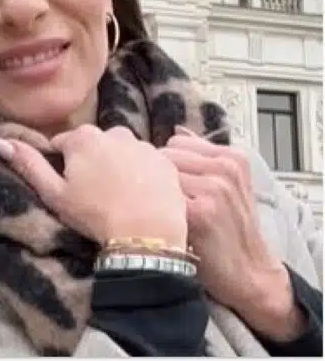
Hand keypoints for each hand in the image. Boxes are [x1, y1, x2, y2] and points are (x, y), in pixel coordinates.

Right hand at [0, 125, 186, 246]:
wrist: (147, 236)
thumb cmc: (94, 215)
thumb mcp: (53, 193)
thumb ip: (27, 163)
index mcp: (82, 138)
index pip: (62, 145)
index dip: (62, 167)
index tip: (70, 189)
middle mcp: (114, 132)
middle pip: (93, 145)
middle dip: (91, 164)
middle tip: (93, 195)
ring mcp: (143, 145)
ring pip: (121, 152)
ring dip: (116, 168)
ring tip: (118, 198)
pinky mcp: (166, 161)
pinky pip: (146, 163)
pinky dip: (141, 175)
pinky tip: (139, 197)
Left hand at [162, 130, 304, 341]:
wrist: (249, 272)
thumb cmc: (231, 229)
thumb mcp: (229, 185)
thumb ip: (203, 156)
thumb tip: (177, 129)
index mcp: (232, 158)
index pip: (176, 142)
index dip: (166, 163)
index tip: (167, 183)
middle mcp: (225, 169)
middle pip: (163, 156)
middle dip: (156, 175)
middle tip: (160, 200)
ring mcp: (214, 189)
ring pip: (157, 175)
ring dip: (153, 193)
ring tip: (162, 212)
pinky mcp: (200, 213)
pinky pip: (159, 199)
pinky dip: (154, 210)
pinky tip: (161, 223)